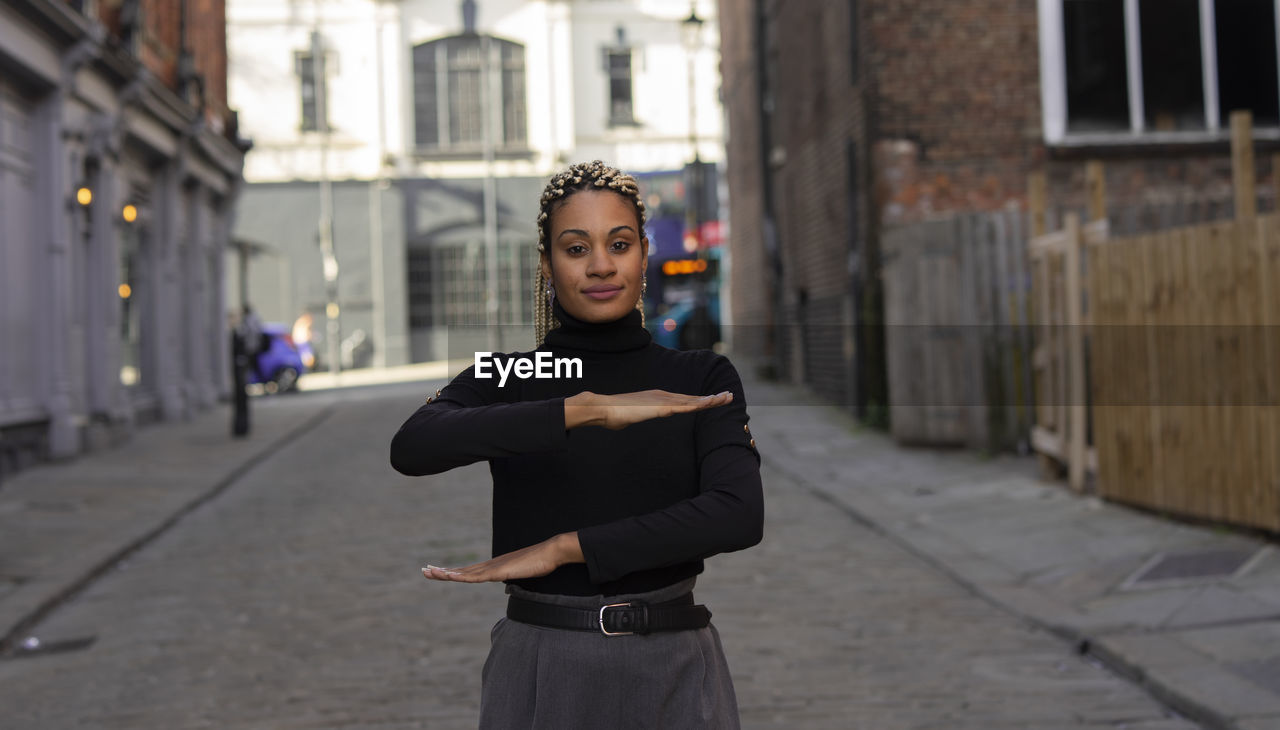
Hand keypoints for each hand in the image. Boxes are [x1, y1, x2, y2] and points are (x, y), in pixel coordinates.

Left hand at [422, 532, 583, 582]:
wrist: (551, 552)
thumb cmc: (539, 563)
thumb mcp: (521, 575)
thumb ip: (511, 579)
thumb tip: (506, 586)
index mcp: (493, 568)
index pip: (468, 571)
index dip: (452, 572)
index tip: (437, 571)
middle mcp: (490, 566)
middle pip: (462, 570)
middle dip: (442, 571)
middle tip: (424, 570)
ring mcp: (494, 568)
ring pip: (466, 573)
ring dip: (447, 573)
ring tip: (430, 572)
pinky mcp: (500, 571)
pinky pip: (477, 576)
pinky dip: (463, 577)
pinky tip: (451, 577)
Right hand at [564, 390, 732, 430]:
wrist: (603, 408)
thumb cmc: (613, 414)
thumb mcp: (631, 416)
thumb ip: (638, 415)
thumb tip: (632, 418)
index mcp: (658, 398)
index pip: (683, 400)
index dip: (700, 400)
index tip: (714, 399)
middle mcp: (663, 396)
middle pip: (691, 398)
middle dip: (711, 398)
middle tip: (728, 395)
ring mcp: (662, 400)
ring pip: (691, 401)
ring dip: (710, 400)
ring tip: (725, 398)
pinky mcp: (659, 407)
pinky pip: (683, 407)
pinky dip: (697, 405)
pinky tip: (708, 404)